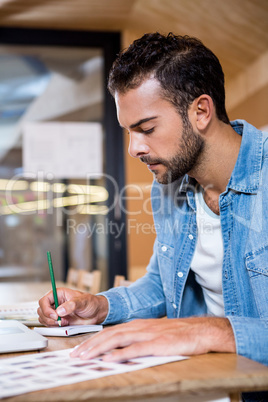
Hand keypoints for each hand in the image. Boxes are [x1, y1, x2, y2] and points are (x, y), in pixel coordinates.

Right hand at [38, 287, 107, 326]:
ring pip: (43, 318)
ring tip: (63, 322)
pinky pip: (50, 325)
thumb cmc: (90, 303)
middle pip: (41, 310)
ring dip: (51, 323)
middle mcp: (55, 303)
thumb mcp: (82, 301)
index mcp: (59, 294)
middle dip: (48, 317)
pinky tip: (64, 324)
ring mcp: (56, 312)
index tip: (54, 315)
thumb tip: (60, 311)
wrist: (96, 313)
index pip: (44, 300)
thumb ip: (71, 305)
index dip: (46, 308)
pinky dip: (54, 327)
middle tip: (59, 320)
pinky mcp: (59, 321)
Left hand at [70, 317, 235, 361]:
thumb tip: (119, 351)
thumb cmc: (178, 334)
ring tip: (85, 357)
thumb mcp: (154, 333)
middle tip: (75, 356)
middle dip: (89, 345)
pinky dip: (120, 354)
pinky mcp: (158, 343)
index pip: (110, 332)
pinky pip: (136, 349)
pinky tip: (110, 360)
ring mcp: (148, 334)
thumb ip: (137, 340)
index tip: (80, 350)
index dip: (93, 340)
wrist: (201, 330)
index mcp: (137, 325)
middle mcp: (139, 327)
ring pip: (117, 340)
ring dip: (99, 349)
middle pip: (109, 335)